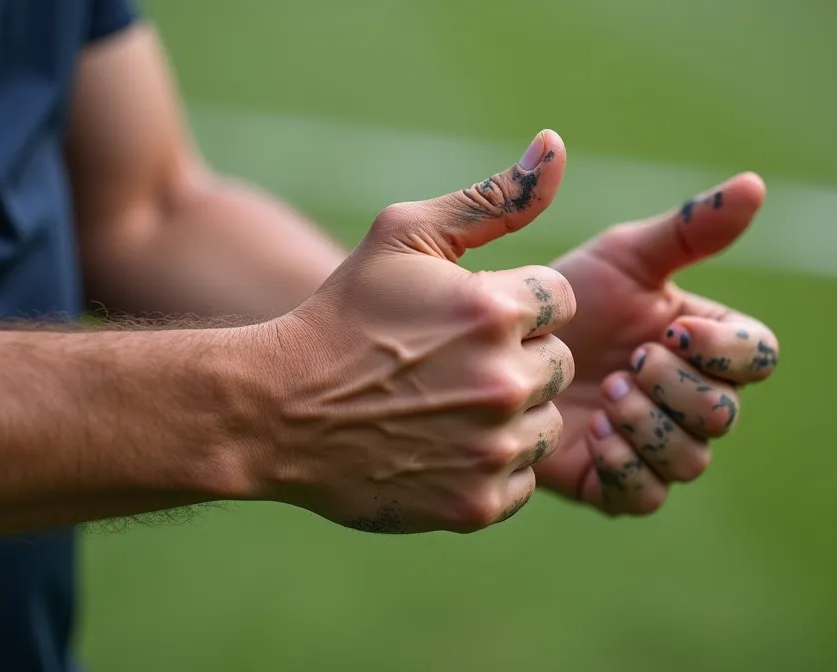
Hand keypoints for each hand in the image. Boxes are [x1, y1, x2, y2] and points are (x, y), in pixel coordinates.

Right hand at [263, 130, 575, 532]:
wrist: (276, 410)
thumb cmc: (342, 314)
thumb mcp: (404, 235)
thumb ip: (493, 197)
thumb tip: (558, 145)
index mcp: (496, 309)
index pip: (560, 301)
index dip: (516, 305)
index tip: (465, 318)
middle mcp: (505, 380)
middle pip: (559, 364)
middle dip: (517, 360)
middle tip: (450, 366)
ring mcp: (492, 448)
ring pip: (547, 425)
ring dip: (510, 415)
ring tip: (446, 407)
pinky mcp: (478, 503)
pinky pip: (523, 479)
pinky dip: (491, 467)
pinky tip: (442, 447)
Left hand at [533, 172, 781, 513]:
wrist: (494, 351)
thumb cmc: (565, 298)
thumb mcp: (623, 257)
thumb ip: (690, 228)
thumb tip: (756, 183)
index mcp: (703, 344)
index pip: (758, 356)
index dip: (723, 347)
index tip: (669, 326)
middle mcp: (689, 399)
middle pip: (726, 413)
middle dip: (678, 387)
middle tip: (627, 362)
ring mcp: (655, 446)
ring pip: (692, 459)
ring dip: (652, 425)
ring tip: (606, 394)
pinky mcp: (613, 485)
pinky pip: (647, 496)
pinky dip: (628, 467)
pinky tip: (595, 433)